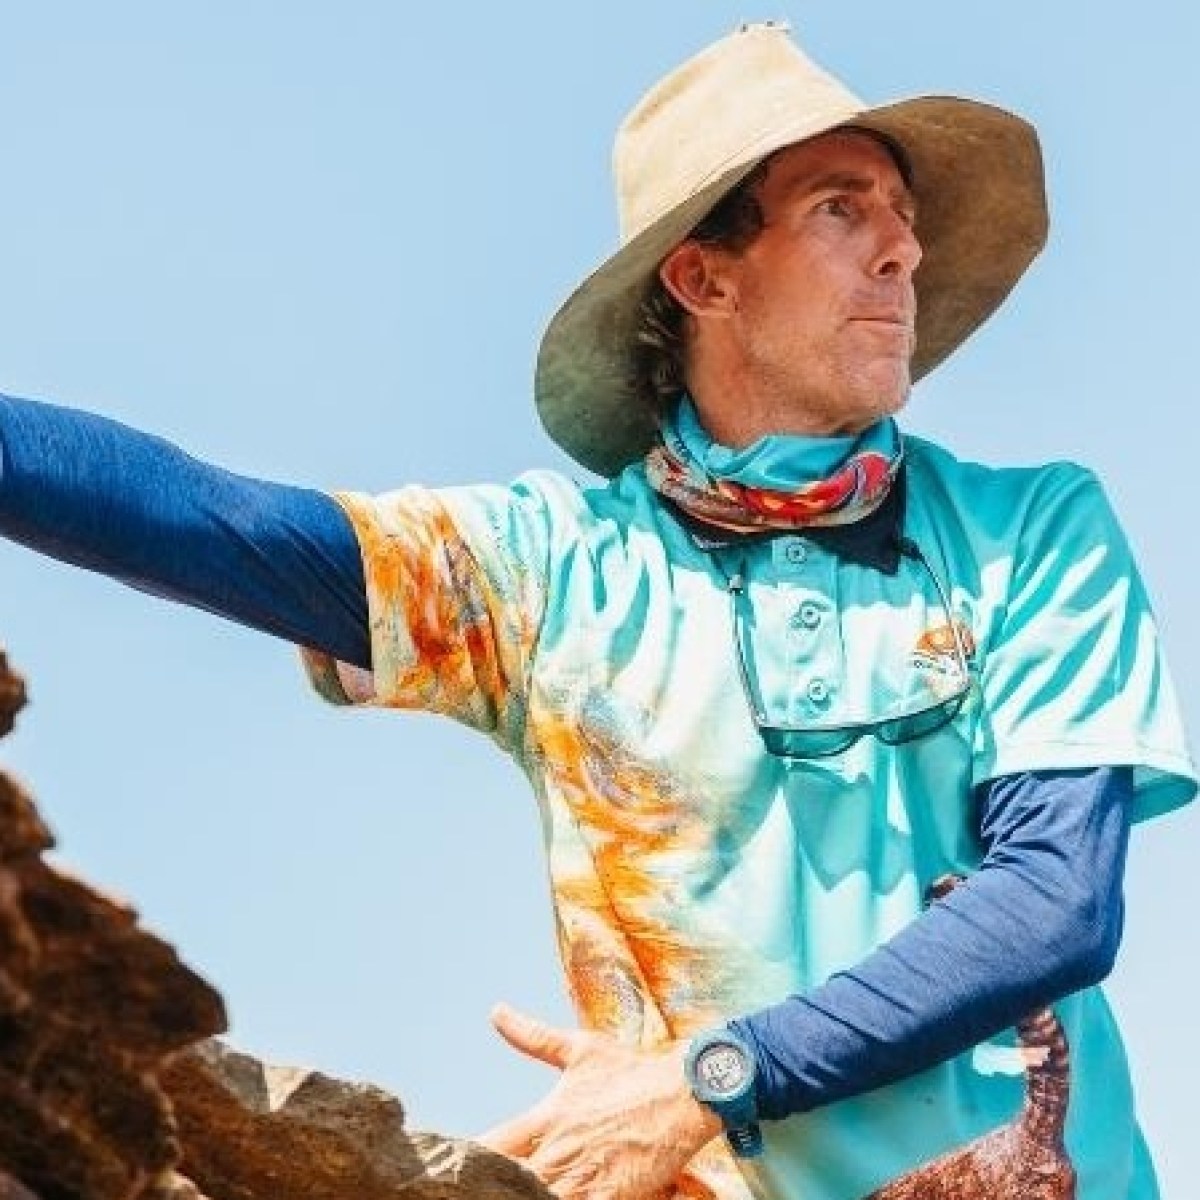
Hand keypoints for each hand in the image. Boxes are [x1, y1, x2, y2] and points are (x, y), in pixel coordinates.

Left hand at [478, 1003, 722, 1199]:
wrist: (684, 1093)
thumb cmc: (631, 1070)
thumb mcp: (580, 1049)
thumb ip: (533, 1035)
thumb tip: (495, 1010)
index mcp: (547, 1117)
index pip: (492, 1145)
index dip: (467, 1159)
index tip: (451, 1164)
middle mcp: (559, 1150)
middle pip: (507, 1182)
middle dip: (491, 1185)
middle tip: (472, 1183)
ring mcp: (584, 1176)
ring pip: (538, 1198)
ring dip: (524, 1195)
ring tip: (504, 1194)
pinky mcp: (611, 1195)